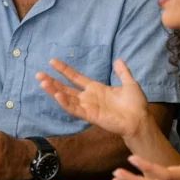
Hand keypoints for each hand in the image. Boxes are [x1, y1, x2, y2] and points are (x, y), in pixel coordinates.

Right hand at [36, 58, 150, 138]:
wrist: (140, 119)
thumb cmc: (135, 104)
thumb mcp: (129, 83)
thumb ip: (122, 72)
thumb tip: (119, 60)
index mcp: (95, 89)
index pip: (75, 78)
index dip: (64, 70)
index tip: (53, 62)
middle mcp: (88, 98)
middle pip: (65, 88)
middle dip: (52, 82)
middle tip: (39, 75)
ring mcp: (87, 107)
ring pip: (66, 98)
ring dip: (53, 91)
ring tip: (42, 83)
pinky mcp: (89, 115)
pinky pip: (74, 109)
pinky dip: (65, 103)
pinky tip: (56, 95)